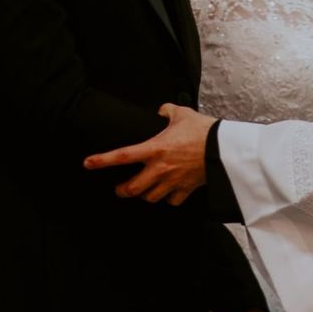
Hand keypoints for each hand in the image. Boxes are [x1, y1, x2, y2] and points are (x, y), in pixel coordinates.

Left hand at [82, 104, 214, 204]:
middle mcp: (160, 168)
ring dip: (144, 194)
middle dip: (122, 190)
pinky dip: (168, 199)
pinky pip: (172, 201)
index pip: (123, 155)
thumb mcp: (182, 113)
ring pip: (150, 197)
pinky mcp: (187, 189)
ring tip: (142, 190)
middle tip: (119, 188)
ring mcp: (173, 182)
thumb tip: (161, 110)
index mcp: (155, 148)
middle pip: (132, 188)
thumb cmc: (203, 130)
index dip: (102, 160)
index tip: (88, 163)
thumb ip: (167, 111)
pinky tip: (168, 193)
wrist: (225, 148)